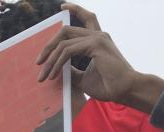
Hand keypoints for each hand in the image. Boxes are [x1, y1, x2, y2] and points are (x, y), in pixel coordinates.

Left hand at [37, 4, 163, 112]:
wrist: (124, 90)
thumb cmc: (107, 85)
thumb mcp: (83, 77)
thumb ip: (71, 70)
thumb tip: (59, 68)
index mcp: (98, 39)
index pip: (86, 18)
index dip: (75, 9)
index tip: (63, 7)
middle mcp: (98, 35)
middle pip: (67, 30)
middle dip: (49, 45)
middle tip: (38, 61)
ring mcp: (97, 38)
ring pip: (63, 42)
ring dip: (50, 59)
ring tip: (43, 75)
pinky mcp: (95, 45)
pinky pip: (67, 51)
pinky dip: (57, 63)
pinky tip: (52, 75)